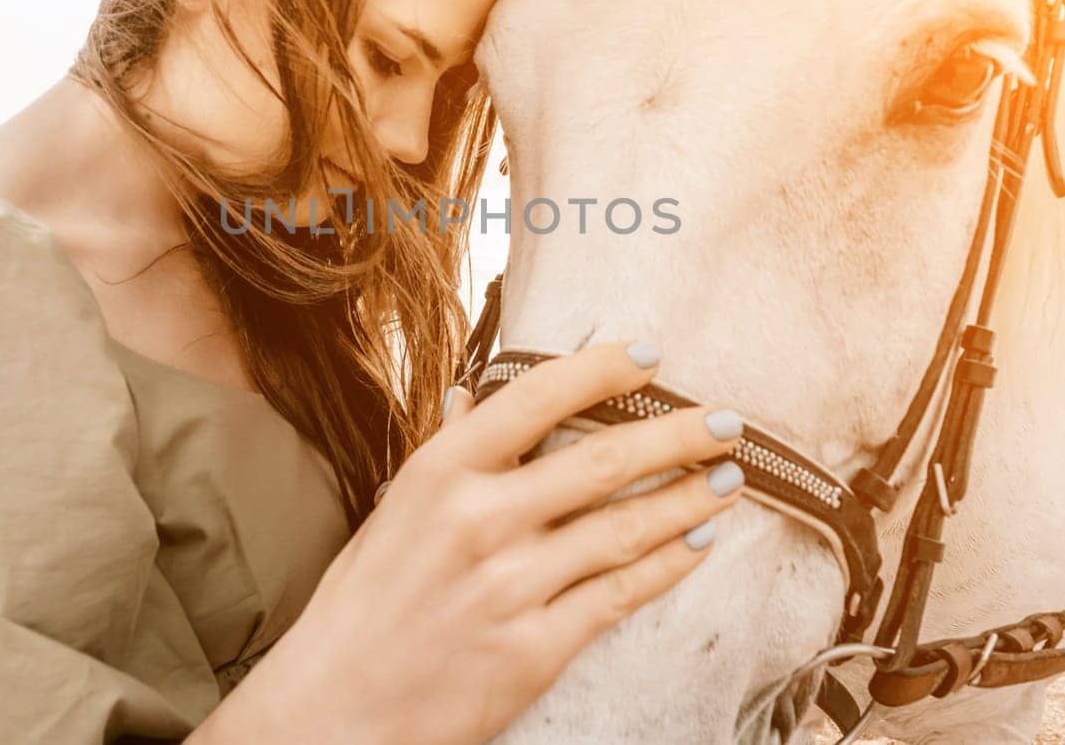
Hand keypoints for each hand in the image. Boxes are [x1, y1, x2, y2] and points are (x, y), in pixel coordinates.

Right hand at [216, 341, 744, 744]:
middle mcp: (479, 521)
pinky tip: (698, 543)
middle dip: (678, 435)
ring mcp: (511, 587)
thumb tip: (475, 395)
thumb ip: (444, 452)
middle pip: (601, 461)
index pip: (535, 398)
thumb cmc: (361, 607)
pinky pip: (620, 595)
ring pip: (624, 528)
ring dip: (688, 498)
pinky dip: (668, 564)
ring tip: (730, 479)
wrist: (334, 712)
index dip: (602, 370)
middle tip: (728, 423)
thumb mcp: (391, 513)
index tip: (651, 354)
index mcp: (438, 474)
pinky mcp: (535, 649)